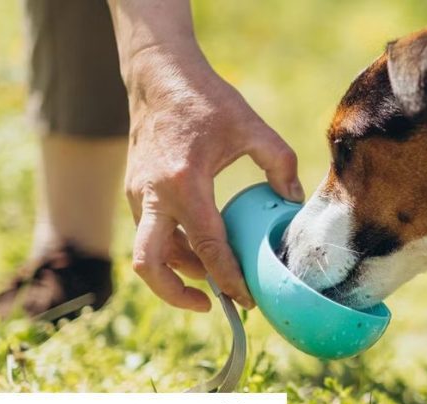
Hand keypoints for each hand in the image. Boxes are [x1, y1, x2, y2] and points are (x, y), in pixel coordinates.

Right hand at [124, 50, 303, 310]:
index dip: (228, 279)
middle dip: (178, 296)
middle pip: (151, 266)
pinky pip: (148, 233)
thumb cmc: (206, 99)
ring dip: (179, 272)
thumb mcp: (252, 127)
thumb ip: (281, 164)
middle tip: (214, 305)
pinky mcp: (133, 190)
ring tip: (215, 277)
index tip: (247, 299)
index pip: (207, 247)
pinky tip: (201, 249)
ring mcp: (137, 194)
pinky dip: (172, 249)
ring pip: (148, 253)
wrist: (157, 74)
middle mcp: (153, 194)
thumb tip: (293, 201)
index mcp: (184, 182)